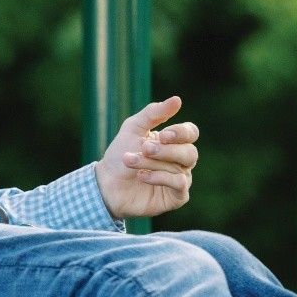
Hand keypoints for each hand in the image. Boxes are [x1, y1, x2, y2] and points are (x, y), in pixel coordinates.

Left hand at [93, 96, 198, 219]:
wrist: (106, 183)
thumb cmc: (120, 153)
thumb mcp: (133, 128)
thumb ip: (154, 113)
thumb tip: (177, 100)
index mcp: (173, 142)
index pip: (191, 133)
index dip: (181, 133)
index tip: (162, 135)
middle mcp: (180, 160)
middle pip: (189, 152)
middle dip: (165, 150)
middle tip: (144, 149)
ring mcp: (180, 179)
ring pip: (181, 169)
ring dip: (155, 163)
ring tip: (132, 161)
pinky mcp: (176, 197)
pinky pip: (180, 185)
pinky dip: (160, 178)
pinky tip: (142, 176)